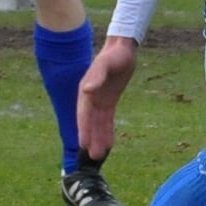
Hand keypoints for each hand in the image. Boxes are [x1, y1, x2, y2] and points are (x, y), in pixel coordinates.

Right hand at [77, 35, 139, 160]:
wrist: (123, 49)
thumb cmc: (113, 55)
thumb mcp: (106, 64)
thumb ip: (97, 76)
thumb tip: (86, 90)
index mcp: (86, 91)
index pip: (84, 114)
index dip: (84, 129)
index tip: (83, 144)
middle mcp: (90, 98)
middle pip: (90, 122)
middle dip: (91, 138)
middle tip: (94, 157)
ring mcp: (99, 101)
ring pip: (98, 123)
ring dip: (98, 138)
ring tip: (100, 155)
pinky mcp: (109, 102)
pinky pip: (107, 119)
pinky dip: (107, 131)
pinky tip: (108, 143)